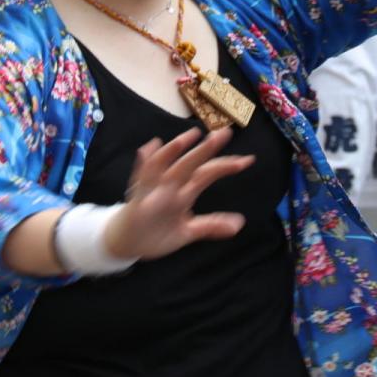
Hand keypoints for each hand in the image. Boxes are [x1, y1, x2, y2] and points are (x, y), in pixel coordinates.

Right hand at [104, 128, 252, 260]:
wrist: (128, 243)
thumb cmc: (158, 232)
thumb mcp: (188, 232)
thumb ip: (211, 225)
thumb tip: (239, 224)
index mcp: (185, 192)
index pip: (208, 173)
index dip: (227, 166)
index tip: (249, 160)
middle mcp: (172, 186)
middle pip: (191, 164)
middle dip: (207, 150)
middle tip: (225, 133)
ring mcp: (154, 191)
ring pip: (166, 167)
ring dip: (176, 150)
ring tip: (190, 136)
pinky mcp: (138, 200)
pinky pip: (140, 181)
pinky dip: (143, 165)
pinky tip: (148, 150)